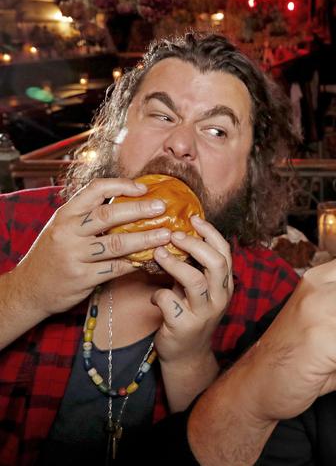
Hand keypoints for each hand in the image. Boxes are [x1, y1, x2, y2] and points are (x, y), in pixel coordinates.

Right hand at [9, 178, 171, 316]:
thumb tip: (128, 202)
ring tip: (165, 235)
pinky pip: (116, 268)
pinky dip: (135, 262)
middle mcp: (68, 232)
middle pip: (109, 215)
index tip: (144, 188)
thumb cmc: (52, 254)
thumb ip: (87, 216)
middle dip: (139, 210)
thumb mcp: (62, 228)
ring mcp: (74, 256)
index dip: (122, 186)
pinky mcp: (82, 278)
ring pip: (117, 244)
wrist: (29, 288)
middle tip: (162, 207)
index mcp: (65, 214)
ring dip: (145, 239)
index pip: (95, 190)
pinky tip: (150, 258)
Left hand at [151, 216, 231, 410]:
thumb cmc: (189, 314)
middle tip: (174, 235)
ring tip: (158, 254)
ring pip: (195, 281)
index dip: (210, 233)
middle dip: (195, 245)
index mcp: (225, 285)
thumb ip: (194, 267)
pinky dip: (159, 294)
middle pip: (216, 263)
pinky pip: (170, 302)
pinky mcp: (184, 326)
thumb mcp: (197, 289)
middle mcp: (219, 298)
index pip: (225, 252)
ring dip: (174, 264)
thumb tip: (176, 233)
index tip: (193, 219)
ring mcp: (204, 313)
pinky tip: (155, 296)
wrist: (186, 354)